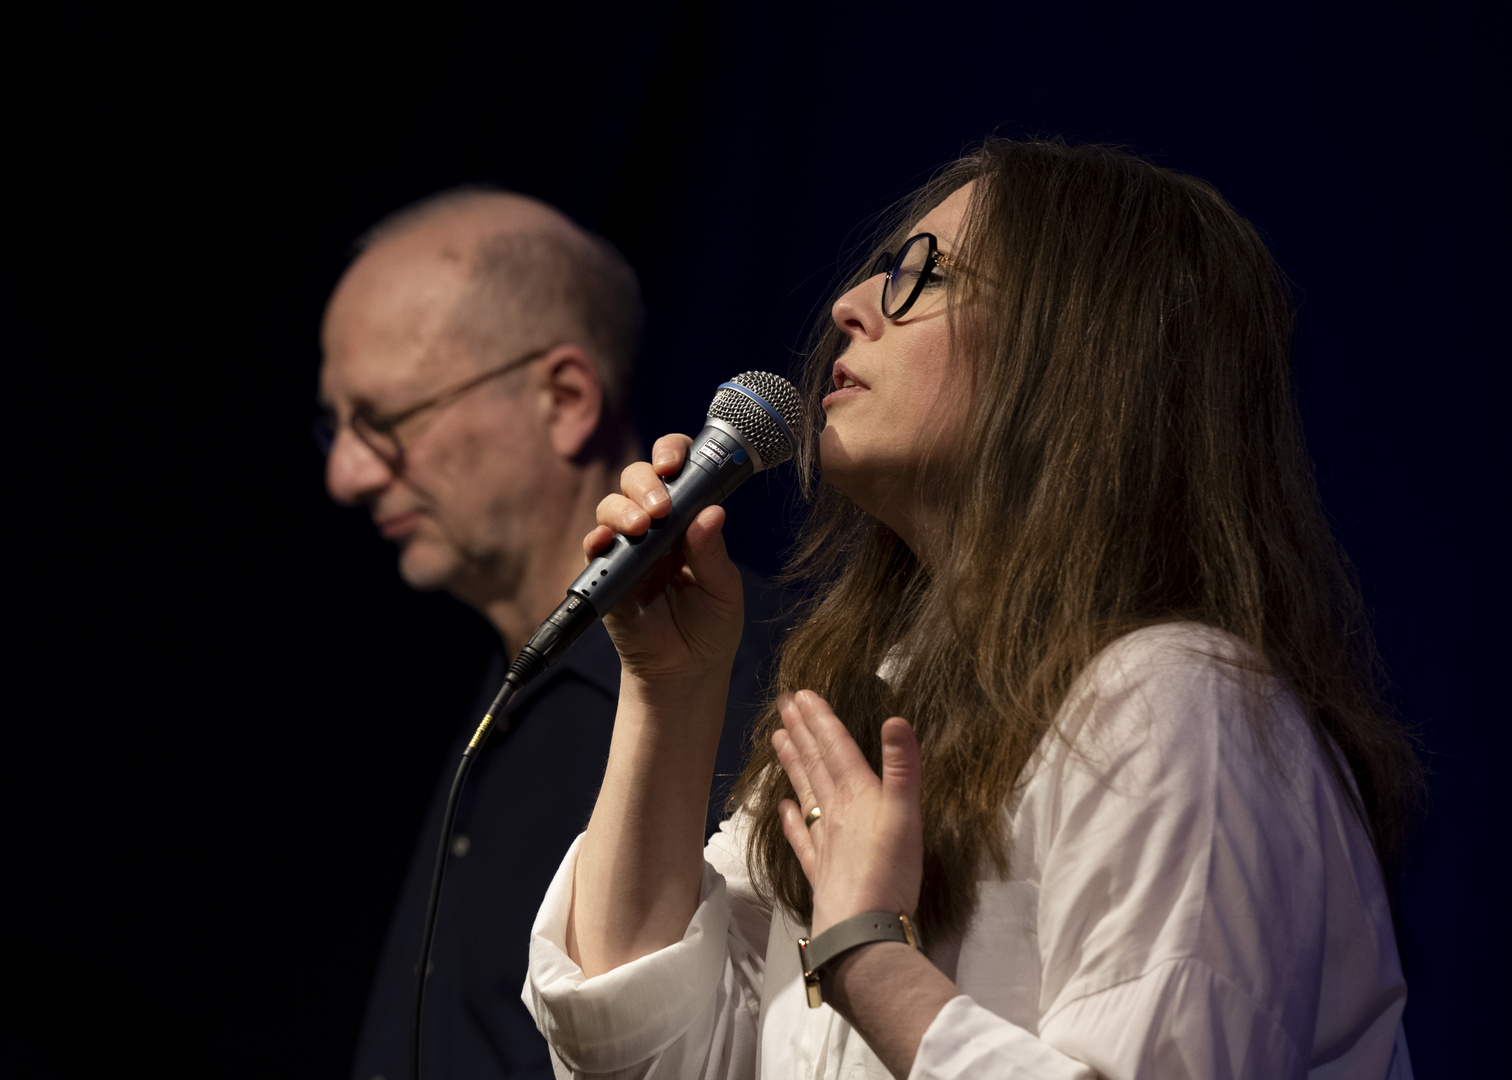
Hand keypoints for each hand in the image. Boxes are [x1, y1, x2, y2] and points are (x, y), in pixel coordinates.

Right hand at [585, 433, 745, 690]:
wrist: (687, 671)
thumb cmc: (712, 625)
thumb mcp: (723, 588)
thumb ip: (713, 552)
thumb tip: (710, 512)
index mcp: (688, 519)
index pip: (676, 471)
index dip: (671, 455)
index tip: (674, 462)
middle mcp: (655, 526)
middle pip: (638, 479)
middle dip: (646, 481)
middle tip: (661, 505)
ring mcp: (628, 548)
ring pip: (613, 506)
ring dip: (623, 508)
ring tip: (641, 525)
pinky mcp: (606, 574)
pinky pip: (594, 548)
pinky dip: (598, 539)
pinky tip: (608, 541)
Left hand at [773, 691, 922, 936]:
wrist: (862, 928)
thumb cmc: (890, 870)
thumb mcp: (906, 812)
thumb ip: (902, 766)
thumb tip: (896, 719)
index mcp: (856, 794)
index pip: (835, 748)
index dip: (820, 720)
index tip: (802, 694)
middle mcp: (834, 811)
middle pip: (815, 764)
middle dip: (800, 732)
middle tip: (782, 705)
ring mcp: (823, 841)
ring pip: (805, 793)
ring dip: (792, 764)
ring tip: (776, 739)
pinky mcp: (820, 871)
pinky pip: (801, 838)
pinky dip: (791, 820)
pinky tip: (782, 807)